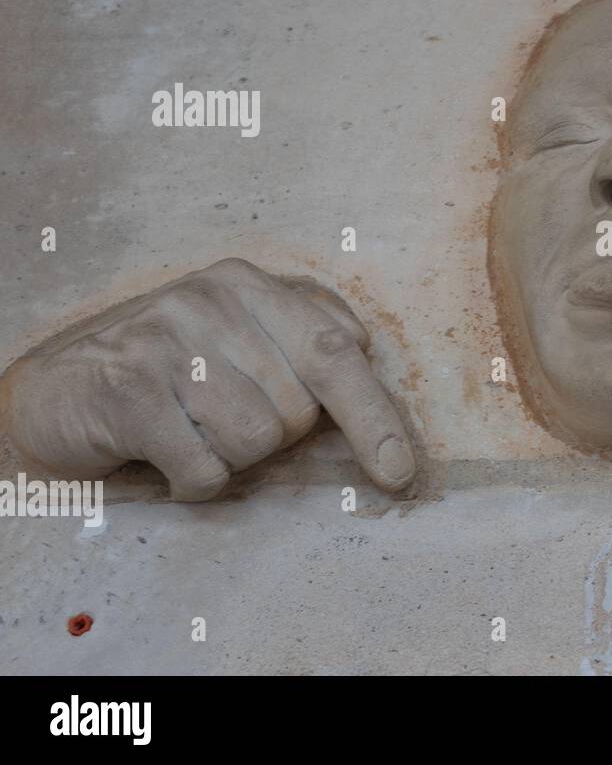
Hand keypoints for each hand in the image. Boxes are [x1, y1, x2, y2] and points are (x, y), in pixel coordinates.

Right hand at [0, 258, 415, 499]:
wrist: (56, 392)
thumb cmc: (168, 373)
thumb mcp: (236, 337)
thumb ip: (300, 335)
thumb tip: (365, 350)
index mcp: (249, 284)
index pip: (334, 351)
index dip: (374, 416)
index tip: (399, 471)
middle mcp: (211, 300)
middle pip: (297, 410)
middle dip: (273, 436)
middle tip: (220, 418)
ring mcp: (166, 340)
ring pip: (254, 441)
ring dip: (228, 457)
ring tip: (191, 431)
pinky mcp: (129, 389)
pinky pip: (204, 467)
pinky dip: (194, 482)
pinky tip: (168, 458)